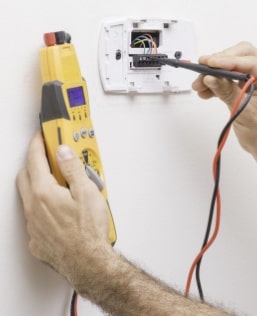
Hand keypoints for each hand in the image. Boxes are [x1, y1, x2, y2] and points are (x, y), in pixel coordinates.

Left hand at [16, 131, 109, 277]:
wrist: (88, 262)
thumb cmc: (89, 231)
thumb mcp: (87, 192)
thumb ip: (73, 168)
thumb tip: (63, 152)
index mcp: (44, 193)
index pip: (35, 160)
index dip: (38, 144)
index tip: (41, 136)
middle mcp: (33, 208)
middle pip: (25, 176)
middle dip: (34, 162)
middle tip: (50, 155)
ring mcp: (33, 225)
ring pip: (29, 197)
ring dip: (39, 184)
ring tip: (61, 183)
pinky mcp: (37, 239)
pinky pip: (34, 217)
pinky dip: (43, 207)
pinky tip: (60, 209)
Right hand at [192, 41, 256, 156]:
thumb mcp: (243, 113)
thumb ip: (226, 92)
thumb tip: (210, 77)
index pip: (250, 61)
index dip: (227, 61)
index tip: (208, 64)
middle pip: (243, 55)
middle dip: (220, 62)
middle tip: (202, 71)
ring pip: (237, 63)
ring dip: (217, 72)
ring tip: (200, 85)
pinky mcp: (253, 83)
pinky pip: (235, 74)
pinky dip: (220, 80)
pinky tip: (207, 90)